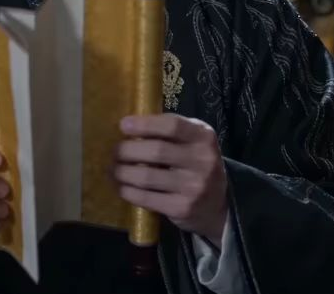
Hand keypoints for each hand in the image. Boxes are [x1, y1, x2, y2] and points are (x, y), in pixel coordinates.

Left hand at [114, 114, 227, 245]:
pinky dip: (128, 192)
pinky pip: (146, 198)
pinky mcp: (182, 209)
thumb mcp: (193, 142)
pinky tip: (122, 187)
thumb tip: (128, 126)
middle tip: (114, 151)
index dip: (144, 124)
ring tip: (114, 169)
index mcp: (204, 137)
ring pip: (146, 177)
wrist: (219, 205)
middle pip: (156, 151)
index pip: (172, 125)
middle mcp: (203, 160)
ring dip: (122, 172)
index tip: (123, 125)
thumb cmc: (196, 165)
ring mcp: (194, 187)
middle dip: (127, 150)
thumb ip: (169, 131)